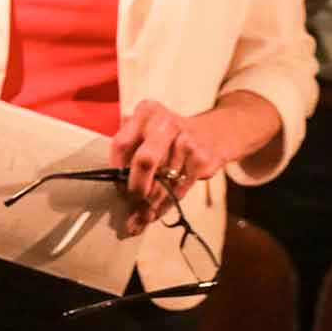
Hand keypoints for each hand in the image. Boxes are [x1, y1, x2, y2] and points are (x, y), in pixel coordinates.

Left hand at [110, 100, 239, 234]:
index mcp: (146, 112)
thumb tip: (115, 186)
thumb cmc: (168, 136)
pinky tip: (157, 212)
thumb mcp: (147, 129)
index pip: (121, 144)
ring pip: (162, 181)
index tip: (115, 188)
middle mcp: (166, 124)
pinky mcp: (202, 160)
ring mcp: (187, 142)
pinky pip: (179, 189)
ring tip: (140, 218)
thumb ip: (129, 149)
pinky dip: (166, 204)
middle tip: (129, 204)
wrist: (215, 132)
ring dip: (150, 204)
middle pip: (145, 161)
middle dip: (136, 188)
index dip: (116, 171)